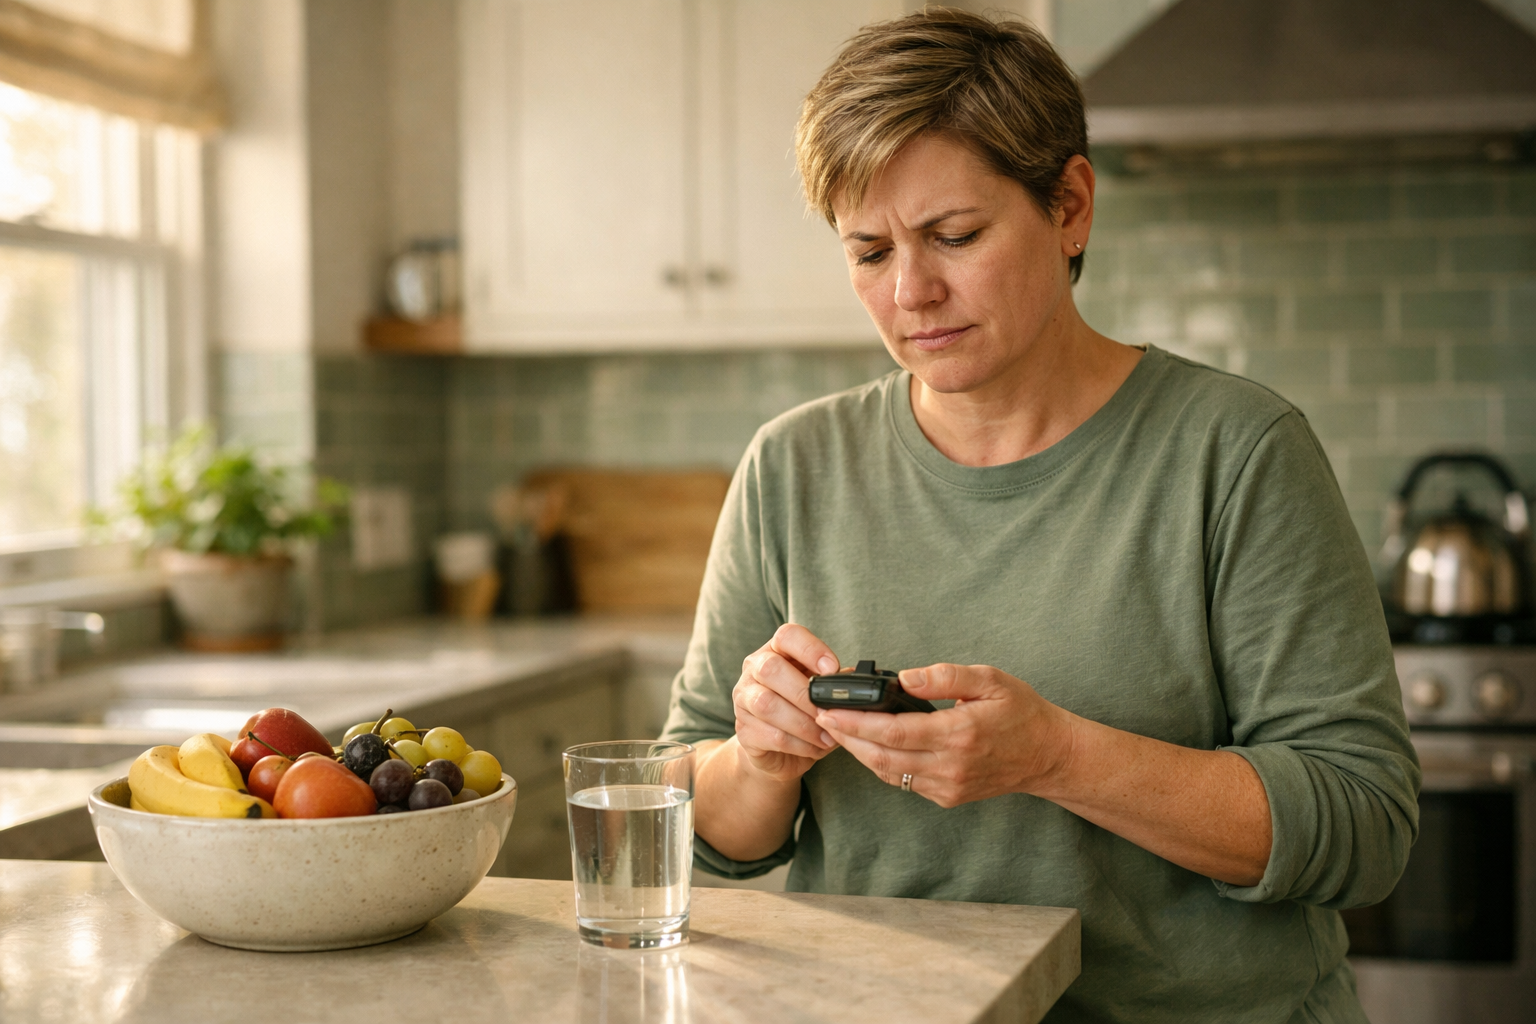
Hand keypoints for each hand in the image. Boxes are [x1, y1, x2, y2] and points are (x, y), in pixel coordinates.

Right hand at [732, 624, 841, 781]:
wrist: (777, 751)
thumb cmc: (802, 712)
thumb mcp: (818, 691)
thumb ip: (832, 683)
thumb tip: (854, 680)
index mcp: (775, 651)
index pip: (786, 636)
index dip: (810, 649)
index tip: (832, 668)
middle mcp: (753, 670)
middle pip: (771, 668)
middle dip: (804, 693)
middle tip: (827, 711)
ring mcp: (743, 700)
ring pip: (767, 705)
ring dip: (803, 723)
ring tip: (827, 735)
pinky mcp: (744, 731)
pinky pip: (771, 735)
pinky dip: (799, 744)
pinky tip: (815, 746)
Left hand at [815, 663, 1074, 807]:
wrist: (1048, 756)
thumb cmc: (1021, 712)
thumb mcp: (990, 680)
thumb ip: (945, 676)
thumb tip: (905, 678)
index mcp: (959, 734)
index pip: (893, 732)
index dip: (855, 723)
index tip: (828, 710)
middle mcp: (950, 766)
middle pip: (881, 757)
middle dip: (845, 737)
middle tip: (820, 717)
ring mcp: (947, 787)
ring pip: (888, 773)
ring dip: (858, 752)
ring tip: (836, 729)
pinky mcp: (947, 797)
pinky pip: (903, 782)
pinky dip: (880, 763)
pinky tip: (868, 744)